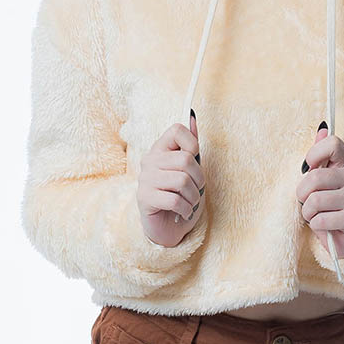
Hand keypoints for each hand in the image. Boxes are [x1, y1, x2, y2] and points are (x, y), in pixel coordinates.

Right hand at [138, 111, 204, 246]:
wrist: (166, 228)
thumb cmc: (179, 196)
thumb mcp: (189, 170)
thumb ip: (190, 145)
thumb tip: (192, 116)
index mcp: (160, 149)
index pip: (177, 130)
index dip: (192, 144)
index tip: (194, 160)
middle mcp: (150, 160)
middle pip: (186, 160)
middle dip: (200, 179)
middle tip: (197, 190)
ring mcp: (145, 179)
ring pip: (183, 181)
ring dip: (194, 197)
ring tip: (190, 203)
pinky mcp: (144, 198)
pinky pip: (175, 200)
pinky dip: (186, 209)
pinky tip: (183, 212)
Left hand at [296, 122, 343, 257]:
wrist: (342, 237)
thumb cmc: (328, 205)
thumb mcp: (322, 179)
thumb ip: (321, 154)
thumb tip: (322, 128)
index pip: (332, 143)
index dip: (314, 154)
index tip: (308, 169)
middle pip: (315, 176)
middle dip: (302, 193)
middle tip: (306, 201)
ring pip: (314, 200)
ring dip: (307, 212)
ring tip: (315, 214)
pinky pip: (320, 220)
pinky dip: (315, 225)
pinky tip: (324, 226)